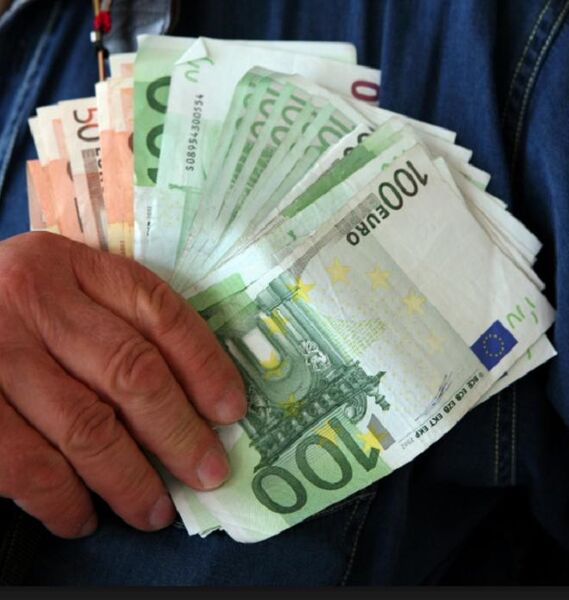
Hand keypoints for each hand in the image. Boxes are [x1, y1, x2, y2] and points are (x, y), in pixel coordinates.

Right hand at [0, 232, 245, 537]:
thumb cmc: (15, 314)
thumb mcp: (65, 293)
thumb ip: (119, 325)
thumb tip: (196, 401)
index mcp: (72, 264)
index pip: (158, 311)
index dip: (204, 364)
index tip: (231, 410)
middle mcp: (32, 298)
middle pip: (131, 370)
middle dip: (180, 432)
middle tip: (210, 472)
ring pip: (86, 427)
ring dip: (130, 480)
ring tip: (156, 511)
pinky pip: (28, 466)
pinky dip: (64, 501)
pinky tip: (83, 517)